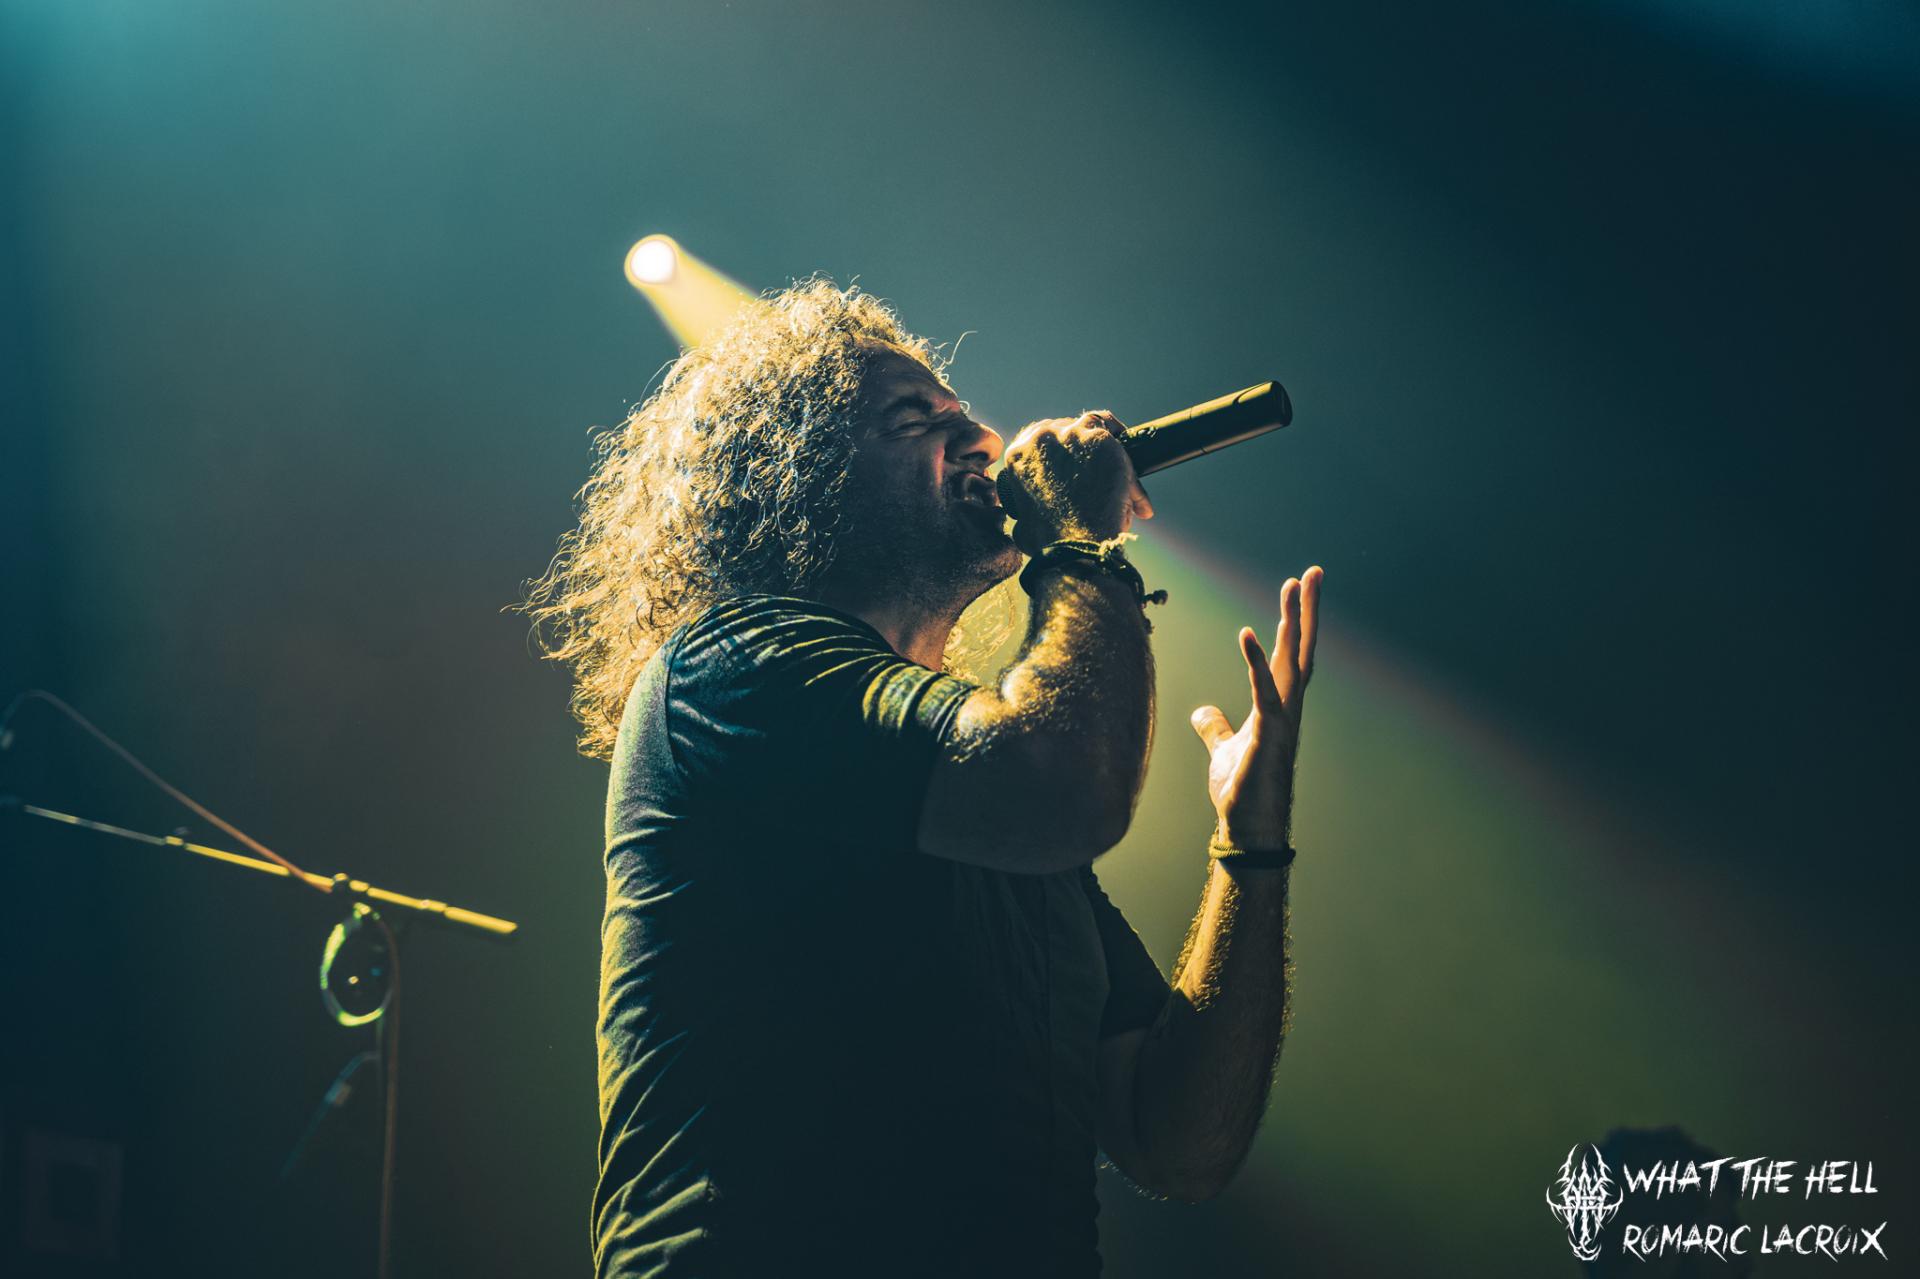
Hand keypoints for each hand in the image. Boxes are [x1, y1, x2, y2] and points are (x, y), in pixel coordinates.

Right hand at [995, 411, 1153, 553]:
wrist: (1076, 545)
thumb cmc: (1050, 542)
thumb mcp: (1024, 523)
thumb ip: (1026, 511)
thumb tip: (1028, 517)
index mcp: (1018, 455)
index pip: (1038, 437)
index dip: (1057, 447)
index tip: (1070, 458)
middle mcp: (1042, 438)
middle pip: (1064, 427)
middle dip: (1079, 444)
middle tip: (1094, 464)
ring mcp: (1071, 436)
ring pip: (1090, 423)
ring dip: (1101, 438)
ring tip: (1113, 458)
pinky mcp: (1100, 440)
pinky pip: (1115, 433)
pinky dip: (1123, 445)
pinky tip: (1128, 460)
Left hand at [1190, 567, 1323, 849]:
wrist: (1247, 830)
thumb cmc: (1241, 793)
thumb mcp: (1223, 751)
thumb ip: (1215, 728)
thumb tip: (1202, 712)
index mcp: (1278, 706)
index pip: (1289, 655)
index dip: (1294, 622)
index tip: (1298, 589)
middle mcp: (1288, 706)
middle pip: (1300, 648)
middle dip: (1306, 610)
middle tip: (1313, 571)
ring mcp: (1283, 718)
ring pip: (1292, 660)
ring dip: (1294, 622)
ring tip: (1294, 585)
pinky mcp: (1269, 733)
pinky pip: (1264, 690)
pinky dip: (1255, 661)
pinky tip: (1246, 632)